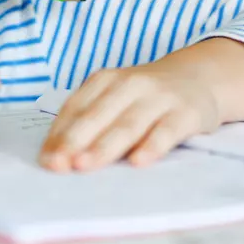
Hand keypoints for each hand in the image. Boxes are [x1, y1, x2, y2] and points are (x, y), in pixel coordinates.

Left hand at [39, 60, 219, 171]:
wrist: (197, 78)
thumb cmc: (144, 96)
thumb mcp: (114, 98)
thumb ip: (89, 120)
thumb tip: (57, 154)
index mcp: (105, 80)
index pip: (75, 108)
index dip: (59, 134)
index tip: (46, 160)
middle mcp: (129, 84)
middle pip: (97, 116)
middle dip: (74, 141)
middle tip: (58, 165)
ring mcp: (158, 97)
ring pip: (127, 124)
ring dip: (103, 146)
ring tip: (84, 165)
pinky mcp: (185, 112)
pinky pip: (166, 130)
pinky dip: (152, 146)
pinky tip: (138, 162)